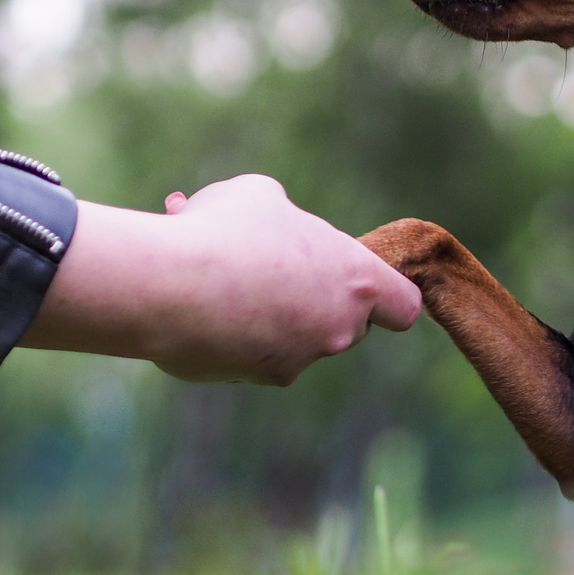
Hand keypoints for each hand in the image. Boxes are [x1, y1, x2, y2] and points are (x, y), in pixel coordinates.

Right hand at [21, 175, 421, 384]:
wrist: (169, 286)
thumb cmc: (225, 229)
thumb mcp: (260, 196)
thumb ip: (286, 217)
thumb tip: (275, 226)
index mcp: (356, 281)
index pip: (403, 307)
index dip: (385, 296)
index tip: (357, 282)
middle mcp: (337, 330)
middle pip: (346, 324)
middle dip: (314, 298)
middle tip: (271, 263)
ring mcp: (297, 361)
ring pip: (291, 335)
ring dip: (264, 307)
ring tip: (214, 266)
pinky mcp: (253, 378)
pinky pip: (249, 350)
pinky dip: (229, 328)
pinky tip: (191, 295)